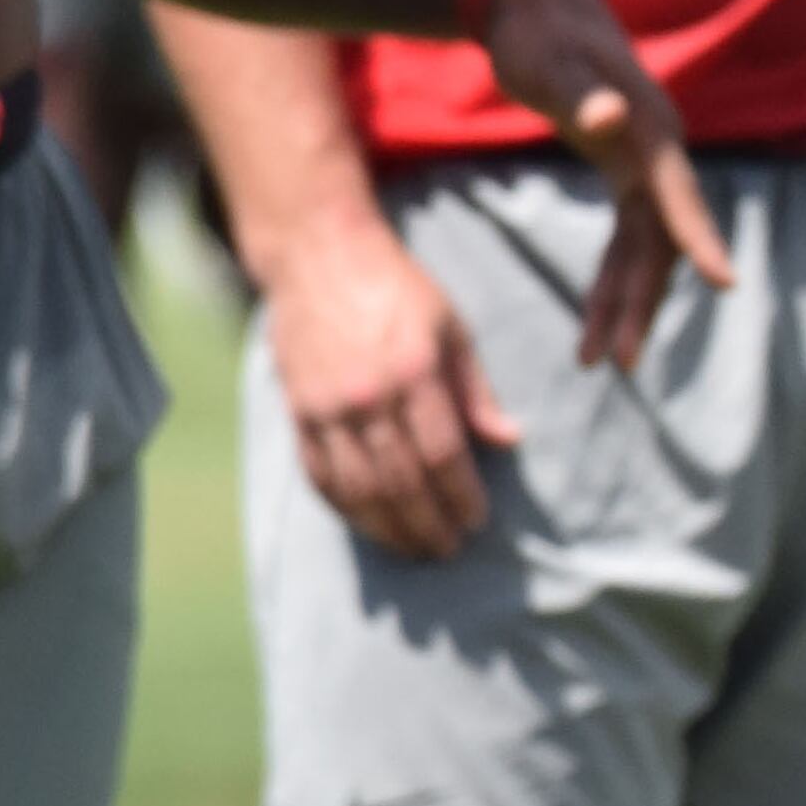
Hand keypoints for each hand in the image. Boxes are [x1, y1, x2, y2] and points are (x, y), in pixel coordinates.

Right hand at [259, 216, 520, 560]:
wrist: (319, 256)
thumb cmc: (398, 288)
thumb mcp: (452, 328)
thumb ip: (476, 390)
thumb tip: (509, 440)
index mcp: (413, 373)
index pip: (441, 453)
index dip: (460, 495)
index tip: (476, 521)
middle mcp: (366, 397)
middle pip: (399, 481)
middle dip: (427, 523)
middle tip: (447, 550)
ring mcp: (326, 408)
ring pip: (357, 488)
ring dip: (387, 528)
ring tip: (413, 549)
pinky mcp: (297, 411)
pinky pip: (319, 474)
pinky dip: (344, 507)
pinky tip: (367, 524)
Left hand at [474, 0, 734, 368]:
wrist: (534, 5)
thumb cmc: (539, 34)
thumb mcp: (550, 63)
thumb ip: (582, 93)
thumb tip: (613, 118)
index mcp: (650, 129)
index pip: (679, 193)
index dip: (702, 238)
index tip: (727, 283)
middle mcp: (658, 151)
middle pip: (663, 238)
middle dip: (642, 301)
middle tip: (619, 361)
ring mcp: (645, 163)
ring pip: (646, 248)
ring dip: (626, 302)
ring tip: (596, 361)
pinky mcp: (625, 170)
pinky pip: (630, 238)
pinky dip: (614, 278)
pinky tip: (597, 318)